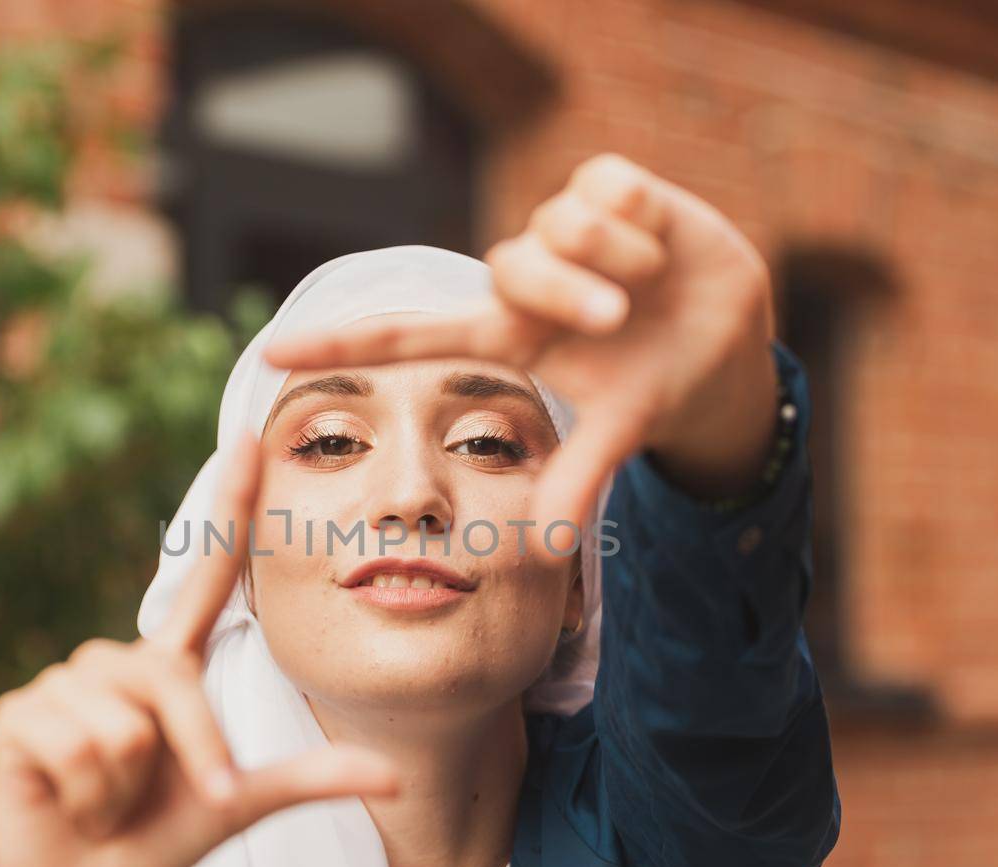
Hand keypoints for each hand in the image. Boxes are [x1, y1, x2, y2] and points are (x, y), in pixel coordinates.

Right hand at [0, 431, 400, 866]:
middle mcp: (118, 661)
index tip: (246, 437)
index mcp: (173, 667)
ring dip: (125, 788)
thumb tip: (397, 780)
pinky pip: (74, 746)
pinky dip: (86, 796)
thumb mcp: (242, 805)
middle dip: (184, 758)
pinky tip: (69, 803)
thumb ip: (310, 780)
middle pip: (173, 686)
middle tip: (151, 800)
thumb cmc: (165, 836)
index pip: (205, 575)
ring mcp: (64, 683)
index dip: (226, 508)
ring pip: (123, 726)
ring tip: (107, 800)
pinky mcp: (17, 716)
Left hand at [262, 152, 779, 538]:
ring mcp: (561, 231)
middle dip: (574, 295)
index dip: (341, 346)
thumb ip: (579, 478)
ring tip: (645, 285)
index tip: (268, 350)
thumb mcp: (619, 431)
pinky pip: (608, 189)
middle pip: (512, 265)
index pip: (410, 337)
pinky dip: (641, 222)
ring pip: (562, 224)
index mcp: (509, 336)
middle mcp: (522, 280)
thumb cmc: (654, 382)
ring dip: (615, 262)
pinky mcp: (606, 185)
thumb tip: (546, 549)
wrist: (729, 332)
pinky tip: (656, 242)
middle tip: (619, 317)